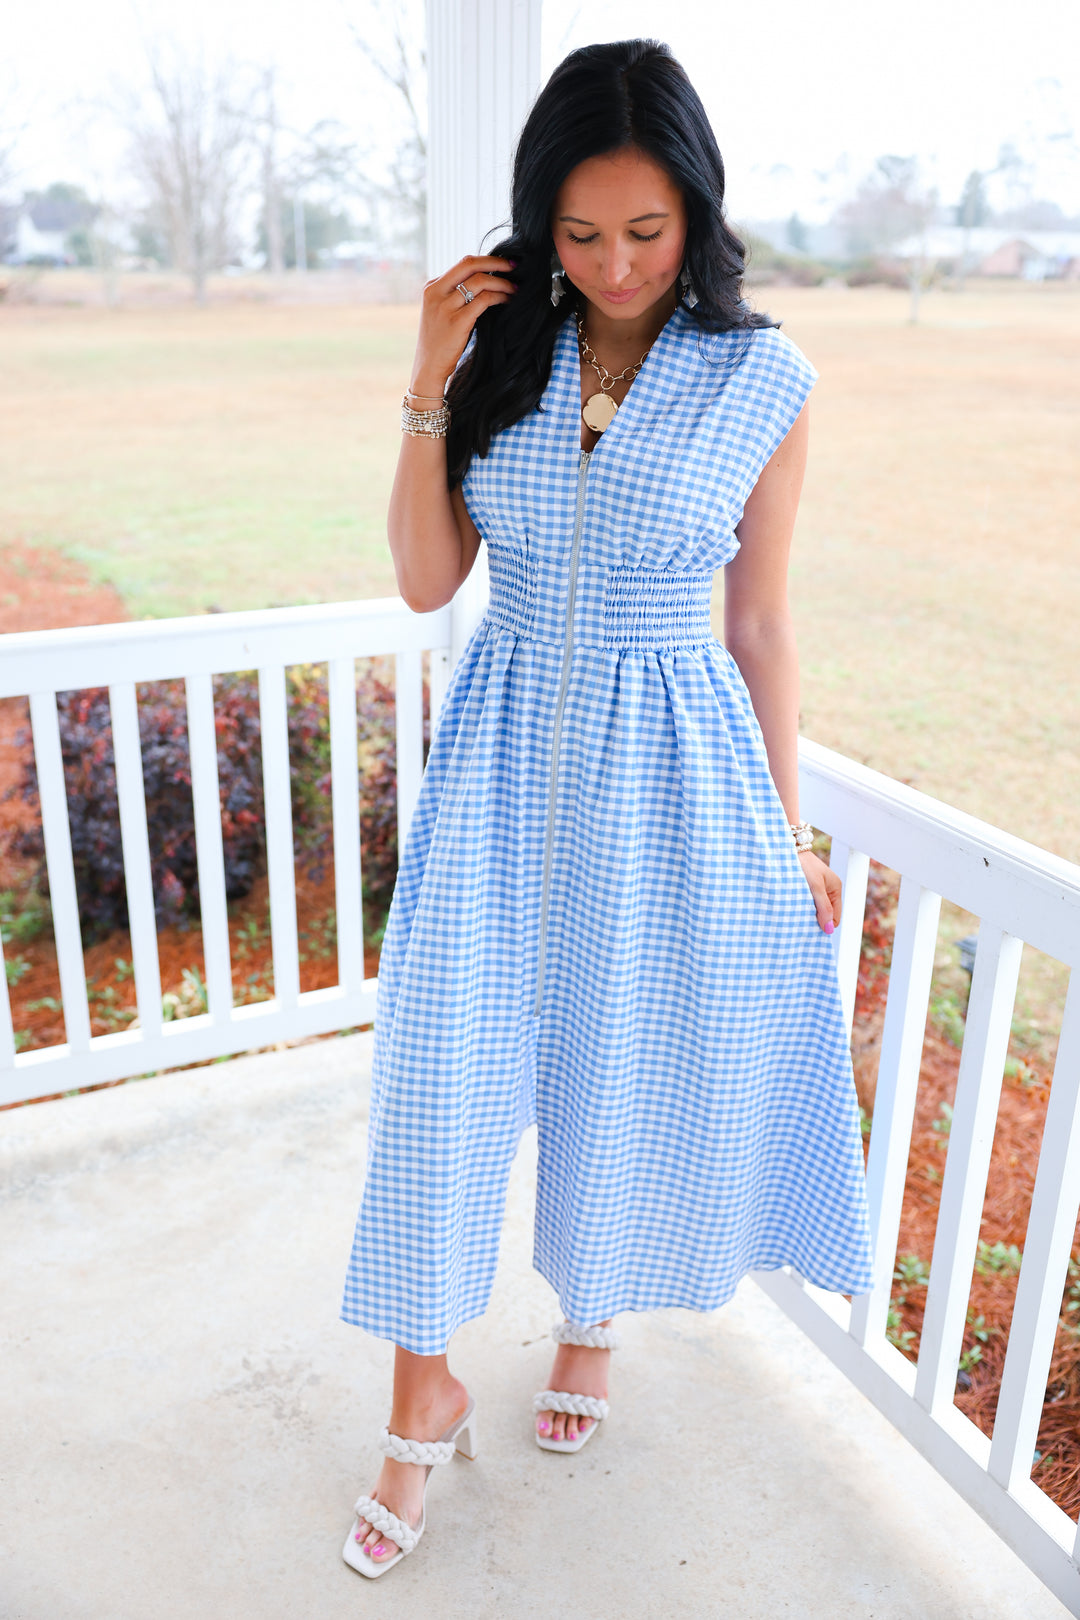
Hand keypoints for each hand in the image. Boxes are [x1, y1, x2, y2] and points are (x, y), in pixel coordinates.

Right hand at [409, 253, 517, 396]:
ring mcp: (445, 307)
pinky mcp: (457, 321)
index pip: (463, 264)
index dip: (487, 261)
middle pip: (470, 264)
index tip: (503, 264)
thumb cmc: (439, 342)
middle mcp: (436, 292)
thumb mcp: (440, 312)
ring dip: (502, 282)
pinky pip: (484, 300)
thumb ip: (454, 295)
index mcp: (432, 287)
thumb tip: (484, 281)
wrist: (428, 368)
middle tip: (515, 266)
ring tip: (515, 289)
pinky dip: (500, 297)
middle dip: (496, 262)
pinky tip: (508, 301)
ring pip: (480, 281)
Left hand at [798, 849, 841, 933]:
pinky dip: (802, 907)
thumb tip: (829, 929)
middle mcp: (828, 890)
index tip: (810, 928)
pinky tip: (793, 906)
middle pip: (825, 914)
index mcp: (835, 889)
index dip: (825, 925)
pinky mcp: (807, 888)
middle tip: (801, 921)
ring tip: (796, 912)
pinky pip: (808, 903)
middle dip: (815, 919)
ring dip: (807, 913)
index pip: (835, 917)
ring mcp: (818, 890)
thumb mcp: (815, 887)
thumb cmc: (804, 865)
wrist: (788, 849)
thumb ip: (823, 907)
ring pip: (815, 910)